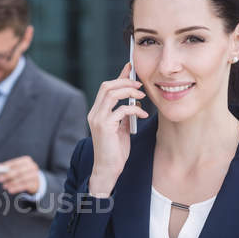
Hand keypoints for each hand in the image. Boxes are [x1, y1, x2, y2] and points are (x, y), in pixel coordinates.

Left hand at [0, 156, 40, 194]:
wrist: (36, 181)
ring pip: (22, 179)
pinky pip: (25, 186)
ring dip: (12, 183)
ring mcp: (35, 175)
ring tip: (4, 186)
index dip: (6, 166)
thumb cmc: (23, 173)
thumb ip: (9, 168)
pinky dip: (16, 188)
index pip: (15, 162)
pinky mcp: (35, 184)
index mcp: (26, 160)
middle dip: (8, 175)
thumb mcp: (18, 169)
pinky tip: (10, 190)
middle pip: (19, 171)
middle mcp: (32, 166)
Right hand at [87, 63, 147, 196]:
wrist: (108, 169)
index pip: (106, 88)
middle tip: (140, 85)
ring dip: (129, 92)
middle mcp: (94, 113)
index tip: (130, 68)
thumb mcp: (120, 128)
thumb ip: (123, 115)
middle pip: (107, 86)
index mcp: (97, 112)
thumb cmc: (115, 150)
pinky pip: (121, 109)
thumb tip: (133, 102)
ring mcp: (97, 119)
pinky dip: (135, 109)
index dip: (119, 77)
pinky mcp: (104, 126)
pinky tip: (143, 115)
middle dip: (125, 82)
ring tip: (142, 96)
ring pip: (112, 93)